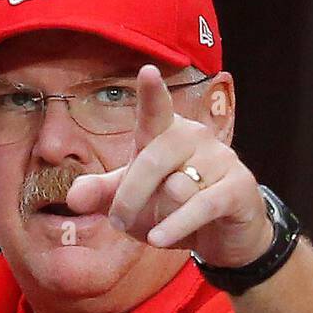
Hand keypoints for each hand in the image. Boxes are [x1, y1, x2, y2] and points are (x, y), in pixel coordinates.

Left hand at [66, 64, 273, 267]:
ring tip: (157, 231)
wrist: (223, 237)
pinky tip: (159, 240)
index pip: (155, 110)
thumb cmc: (173, 209)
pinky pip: (202, 206)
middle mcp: (195, 137)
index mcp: (166, 133)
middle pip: (153, 159)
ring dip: (160, 216)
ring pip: (179, 186)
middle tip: (117, 223)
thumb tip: (73, 198)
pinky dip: (177, 225)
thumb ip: (103, 195)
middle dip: (129, 196)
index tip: (148, 71)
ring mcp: (221, 159)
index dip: (152, 93)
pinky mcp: (239, 187)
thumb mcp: (133, 203)